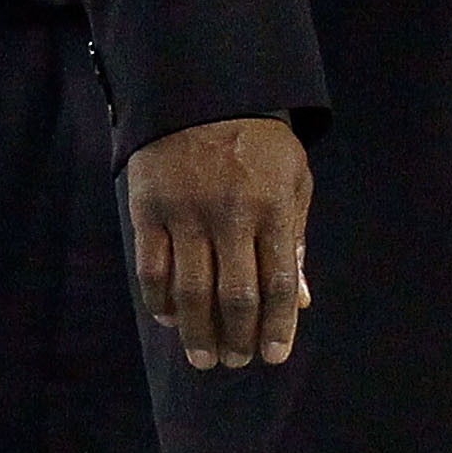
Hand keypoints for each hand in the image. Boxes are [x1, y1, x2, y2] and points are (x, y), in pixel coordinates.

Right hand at [127, 115, 312, 370]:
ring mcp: (187, 213)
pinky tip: (169, 320)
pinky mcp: (150, 210)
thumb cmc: (258, 141)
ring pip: (191, 292)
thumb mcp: (292, 178)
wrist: (202, 91)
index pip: (279, 281)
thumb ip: (295, 238)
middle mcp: (231, 214)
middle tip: (237, 362)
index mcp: (273, 206)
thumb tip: (302, 300)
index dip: (278, 325)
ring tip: (205, 357)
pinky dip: (160, 302)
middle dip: (238, 337)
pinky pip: (153, 270)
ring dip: (198, 333)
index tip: (274, 356)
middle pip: (235, 296)